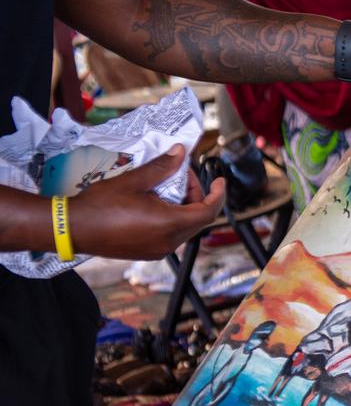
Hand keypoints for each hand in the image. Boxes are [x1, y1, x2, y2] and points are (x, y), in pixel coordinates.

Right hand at [69, 145, 225, 259]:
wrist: (73, 229)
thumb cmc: (102, 204)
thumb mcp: (135, 180)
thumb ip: (162, 167)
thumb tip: (181, 152)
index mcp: (170, 224)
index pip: (208, 211)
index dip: (218, 195)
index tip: (220, 181)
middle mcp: (169, 242)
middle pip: (198, 218)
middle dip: (196, 195)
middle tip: (182, 174)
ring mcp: (159, 250)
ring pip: (185, 227)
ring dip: (184, 206)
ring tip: (167, 186)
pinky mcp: (149, 253)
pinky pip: (172, 235)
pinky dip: (173, 217)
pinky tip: (157, 203)